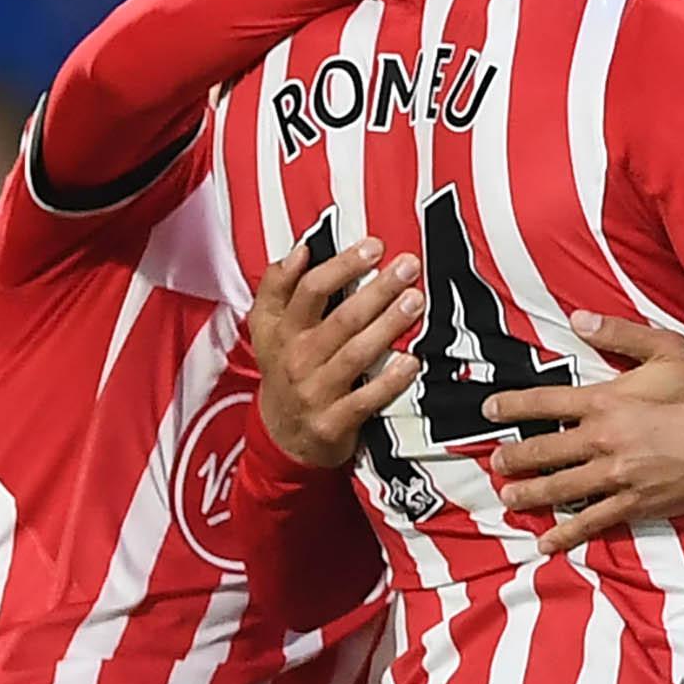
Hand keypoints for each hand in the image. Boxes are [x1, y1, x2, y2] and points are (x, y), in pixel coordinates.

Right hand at [250, 238, 424, 467]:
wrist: (281, 437)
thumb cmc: (285, 371)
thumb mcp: (268, 330)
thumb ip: (277, 288)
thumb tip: (300, 250)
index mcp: (282, 331)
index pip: (310, 290)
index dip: (342, 265)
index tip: (374, 246)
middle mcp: (297, 359)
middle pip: (341, 318)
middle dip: (377, 289)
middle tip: (408, 267)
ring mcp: (314, 392)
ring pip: (355, 353)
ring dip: (387, 326)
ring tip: (415, 302)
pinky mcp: (332, 423)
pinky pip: (365, 399)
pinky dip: (389, 381)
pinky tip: (412, 362)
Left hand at [481, 311, 683, 552]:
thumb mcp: (668, 349)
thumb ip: (620, 333)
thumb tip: (577, 318)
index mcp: (606, 401)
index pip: (545, 402)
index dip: (512, 406)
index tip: (489, 411)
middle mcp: (604, 441)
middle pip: (544, 451)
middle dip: (514, 457)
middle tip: (496, 463)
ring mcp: (617, 477)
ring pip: (560, 489)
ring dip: (530, 493)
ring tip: (509, 496)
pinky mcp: (634, 503)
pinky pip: (591, 522)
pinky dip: (566, 534)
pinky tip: (545, 542)